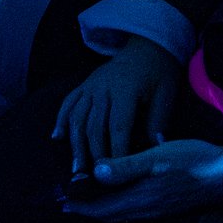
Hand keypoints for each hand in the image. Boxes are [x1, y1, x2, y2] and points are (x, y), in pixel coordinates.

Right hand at [53, 39, 182, 175]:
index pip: (118, 127)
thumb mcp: (165, 94)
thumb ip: (157, 121)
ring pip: (78, 117)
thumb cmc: (158, 72)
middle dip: (94, 153)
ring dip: (75, 143)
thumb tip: (155, 149)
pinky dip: (61, 120)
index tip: (117, 171)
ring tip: (76, 168)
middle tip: (95, 177)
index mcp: (125, 90)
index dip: (116, 151)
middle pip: (94, 126)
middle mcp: (103, 87)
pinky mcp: (84, 85)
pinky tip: (57, 137)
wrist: (146, 45)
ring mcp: (90, 85)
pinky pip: (68, 103)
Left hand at [64, 140, 222, 221]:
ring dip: (103, 211)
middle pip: (110, 216)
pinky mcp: (165, 208)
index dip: (82, 206)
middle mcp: (146, 209)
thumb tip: (96, 172)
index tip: (63, 203)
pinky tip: (120, 201)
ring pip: (122, 216)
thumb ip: (125, 166)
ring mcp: (157, 211)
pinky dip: (119, 210)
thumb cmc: (192, 160)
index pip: (103, 208)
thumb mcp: (156, 156)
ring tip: (89, 203)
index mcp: (140, 197)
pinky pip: (134, 214)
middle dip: (89, 210)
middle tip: (69, 204)